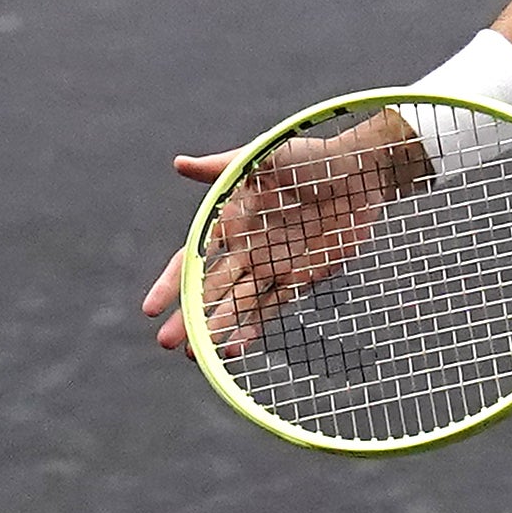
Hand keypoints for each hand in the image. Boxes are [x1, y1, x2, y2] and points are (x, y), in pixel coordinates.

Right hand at [139, 114, 426, 354]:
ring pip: (235, 304)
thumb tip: (179, 164)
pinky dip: (251, 328)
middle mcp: (244, 248)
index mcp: (228, 221)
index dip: (170, 284)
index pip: (190, 259)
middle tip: (167, 342)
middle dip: (187, 317)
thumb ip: (221, 167)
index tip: (150, 309)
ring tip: (195, 355)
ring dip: (215, 329)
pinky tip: (234, 348)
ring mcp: (270, 266)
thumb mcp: (261, 157)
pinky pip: (270, 308)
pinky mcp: (299, 278)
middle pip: (208, 289)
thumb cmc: (308, 158)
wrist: (361, 172)